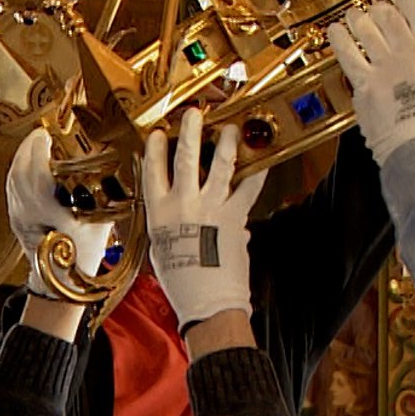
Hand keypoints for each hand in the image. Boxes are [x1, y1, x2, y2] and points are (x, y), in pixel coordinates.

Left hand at [6, 127, 114, 295]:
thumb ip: (103, 195)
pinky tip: (28, 159)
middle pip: (20, 174)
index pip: (38, 179)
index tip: (46, 135)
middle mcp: (32, 217)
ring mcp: (19, 218)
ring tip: (36, 141)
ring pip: (13, 178)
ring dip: (22, 155)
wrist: (60, 281)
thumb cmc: (85, 253)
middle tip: (42, 132)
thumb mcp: (102, 223)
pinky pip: (11, 186)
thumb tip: (108, 161)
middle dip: (29, 148)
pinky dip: (18, 168)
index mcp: (55, 218)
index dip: (38, 154)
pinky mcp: (13, 218)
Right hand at [142, 108, 267, 323]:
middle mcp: (184, 205)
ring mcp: (212, 208)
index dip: (156, 150)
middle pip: (185, 159)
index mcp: (160, 213)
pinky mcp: (236, 216)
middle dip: (189, 132)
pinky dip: (256, 173)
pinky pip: (248, 188)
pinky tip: (262, 160)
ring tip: (231, 128)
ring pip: (219, 166)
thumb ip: (174, 226)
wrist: (208, 301)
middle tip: (193, 114)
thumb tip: (192, 217)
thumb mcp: (164, 249)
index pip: (152, 172)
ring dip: (226, 143)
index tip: (160, 134)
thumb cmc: (182, 281)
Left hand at [324, 0, 414, 165]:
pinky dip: (339, 38)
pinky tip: (335, 30)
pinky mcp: (365, 82)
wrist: (414, 144)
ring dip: (357, 18)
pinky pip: (348, 52)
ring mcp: (385, 68)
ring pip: (366, 28)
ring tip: (353, 15)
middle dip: (378, 8)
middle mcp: (409, 56)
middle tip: (373, 9)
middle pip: (389, 17)